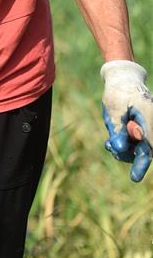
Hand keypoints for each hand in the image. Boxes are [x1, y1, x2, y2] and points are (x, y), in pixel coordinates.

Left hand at [101, 60, 152, 182]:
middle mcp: (152, 127)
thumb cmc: (119, 92)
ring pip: (137, 149)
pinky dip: (123, 145)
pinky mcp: (141, 130)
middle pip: (143, 151)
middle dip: (126, 154)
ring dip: (123, 150)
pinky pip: (133, 144)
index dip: (141, 164)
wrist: (123, 80)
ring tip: (108, 142)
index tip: (134, 178)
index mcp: (150, 121)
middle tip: (109, 146)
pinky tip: (111, 141)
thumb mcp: (114, 110)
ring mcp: (147, 129)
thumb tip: (118, 148)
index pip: (147, 148)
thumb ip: (117, 129)